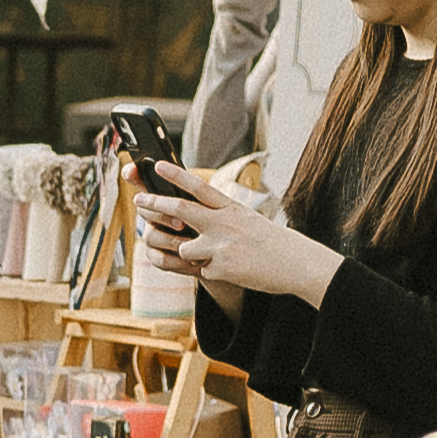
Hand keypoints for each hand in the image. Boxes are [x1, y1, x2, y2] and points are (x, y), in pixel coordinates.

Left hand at [136, 162, 333, 302]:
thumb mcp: (248, 221)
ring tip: (216, 255)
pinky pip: (202, 271)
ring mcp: (219, 246)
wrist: (297, 264)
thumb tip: (196, 217)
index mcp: (231, 208)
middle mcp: (222, 223)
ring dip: (189, 253)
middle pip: (178, 209)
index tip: (157, 165)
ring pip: (184, 247)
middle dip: (154, 204)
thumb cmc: (274, 243)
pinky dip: (213, 272)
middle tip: (138, 199)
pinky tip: (233, 271)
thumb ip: (222, 217)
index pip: (198, 187)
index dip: (175, 175)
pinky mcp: (220, 268)